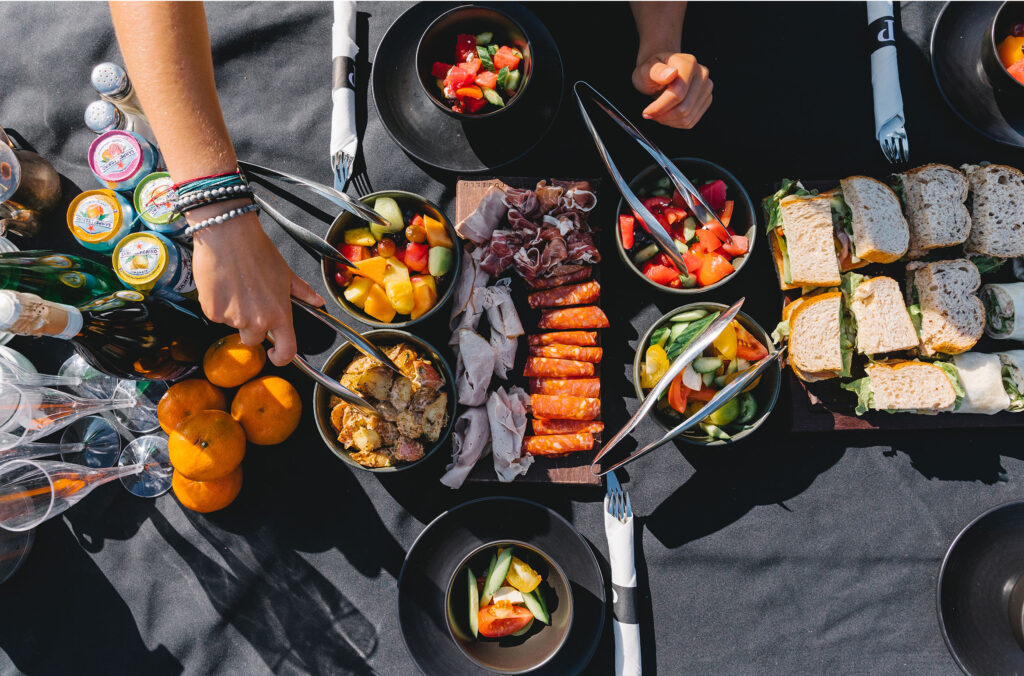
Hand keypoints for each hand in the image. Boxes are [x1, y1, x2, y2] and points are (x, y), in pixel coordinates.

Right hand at [191, 204, 323, 365]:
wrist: (228, 233)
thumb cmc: (257, 250)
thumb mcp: (285, 273)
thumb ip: (302, 292)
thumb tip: (317, 301)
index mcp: (279, 314)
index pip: (287, 350)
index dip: (281, 357)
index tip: (275, 353)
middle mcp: (257, 321)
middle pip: (253, 339)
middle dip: (252, 325)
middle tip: (250, 299)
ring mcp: (233, 318)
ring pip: (233, 324)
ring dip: (234, 311)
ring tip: (236, 284)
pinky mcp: (212, 311)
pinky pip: (216, 315)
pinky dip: (218, 304)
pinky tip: (222, 283)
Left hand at [632, 52, 712, 128]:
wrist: (660, 71)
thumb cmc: (651, 70)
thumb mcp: (646, 69)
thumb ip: (657, 71)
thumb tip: (671, 74)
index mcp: (688, 63)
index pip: (678, 93)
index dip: (661, 107)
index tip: (647, 112)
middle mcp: (702, 74)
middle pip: (684, 107)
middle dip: (664, 116)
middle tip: (650, 114)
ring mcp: (706, 88)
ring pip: (688, 117)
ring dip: (669, 120)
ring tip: (657, 114)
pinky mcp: (706, 100)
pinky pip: (691, 121)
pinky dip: (676, 122)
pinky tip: (666, 115)